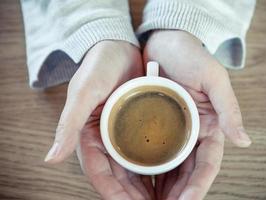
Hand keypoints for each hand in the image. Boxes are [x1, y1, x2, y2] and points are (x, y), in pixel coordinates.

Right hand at [44, 41, 154, 198]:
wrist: (118, 47)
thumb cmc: (99, 66)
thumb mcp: (84, 92)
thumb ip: (69, 124)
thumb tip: (51, 158)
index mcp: (89, 137)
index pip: (100, 174)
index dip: (114, 194)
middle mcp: (106, 140)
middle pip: (120, 178)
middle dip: (134, 197)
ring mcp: (123, 136)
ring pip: (135, 170)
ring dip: (146, 188)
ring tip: (165, 199)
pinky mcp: (139, 127)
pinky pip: (148, 153)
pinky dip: (156, 168)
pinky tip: (169, 178)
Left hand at [143, 30, 251, 199]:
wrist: (164, 42)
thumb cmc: (190, 55)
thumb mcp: (213, 78)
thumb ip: (228, 109)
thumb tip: (244, 141)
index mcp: (209, 125)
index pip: (207, 163)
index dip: (198, 185)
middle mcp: (191, 132)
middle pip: (186, 172)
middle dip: (177, 193)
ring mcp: (172, 131)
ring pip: (169, 168)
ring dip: (163, 188)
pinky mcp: (153, 125)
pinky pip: (151, 152)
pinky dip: (147, 170)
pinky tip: (139, 182)